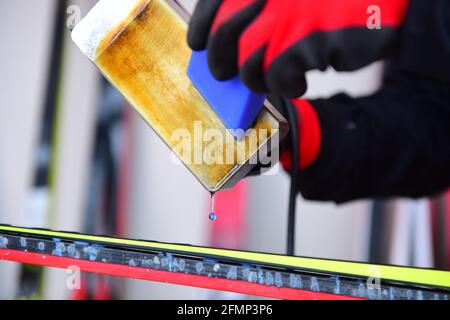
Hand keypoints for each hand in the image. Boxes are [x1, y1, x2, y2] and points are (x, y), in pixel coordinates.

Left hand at [188, 0, 408, 97]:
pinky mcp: (311, 40)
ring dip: (257, 79)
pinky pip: (280, 76)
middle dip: (220, 63)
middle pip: (224, 36)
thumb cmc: (333, 0)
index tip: (198, 44)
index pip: (213, 1)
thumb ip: (261, 6)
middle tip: (225, 74)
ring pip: (249, 63)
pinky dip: (287, 86)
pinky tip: (300, 82)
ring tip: (274, 77)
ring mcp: (290, 14)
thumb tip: (224, 36)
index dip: (202, 26)